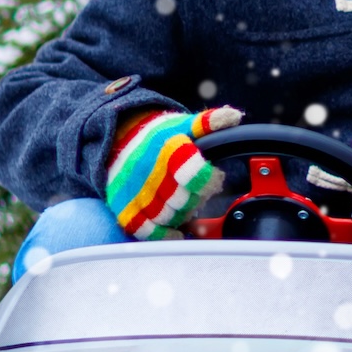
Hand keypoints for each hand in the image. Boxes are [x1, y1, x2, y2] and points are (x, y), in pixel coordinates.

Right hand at [107, 105, 241, 239]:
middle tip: (200, 191)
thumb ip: (209, 122)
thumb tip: (234, 116)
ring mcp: (136, 192)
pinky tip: (177, 233)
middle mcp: (150, 172)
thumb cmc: (156, 135)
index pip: (195, 173)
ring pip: (168, 215)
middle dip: (198, 197)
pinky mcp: (124, 207)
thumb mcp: (181, 123)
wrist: (117, 139)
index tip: (214, 179)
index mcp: (167, 149)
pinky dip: (163, 234)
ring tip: (186, 202)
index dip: (210, 180)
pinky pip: (145, 229)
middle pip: (184, 198)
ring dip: (183, 213)